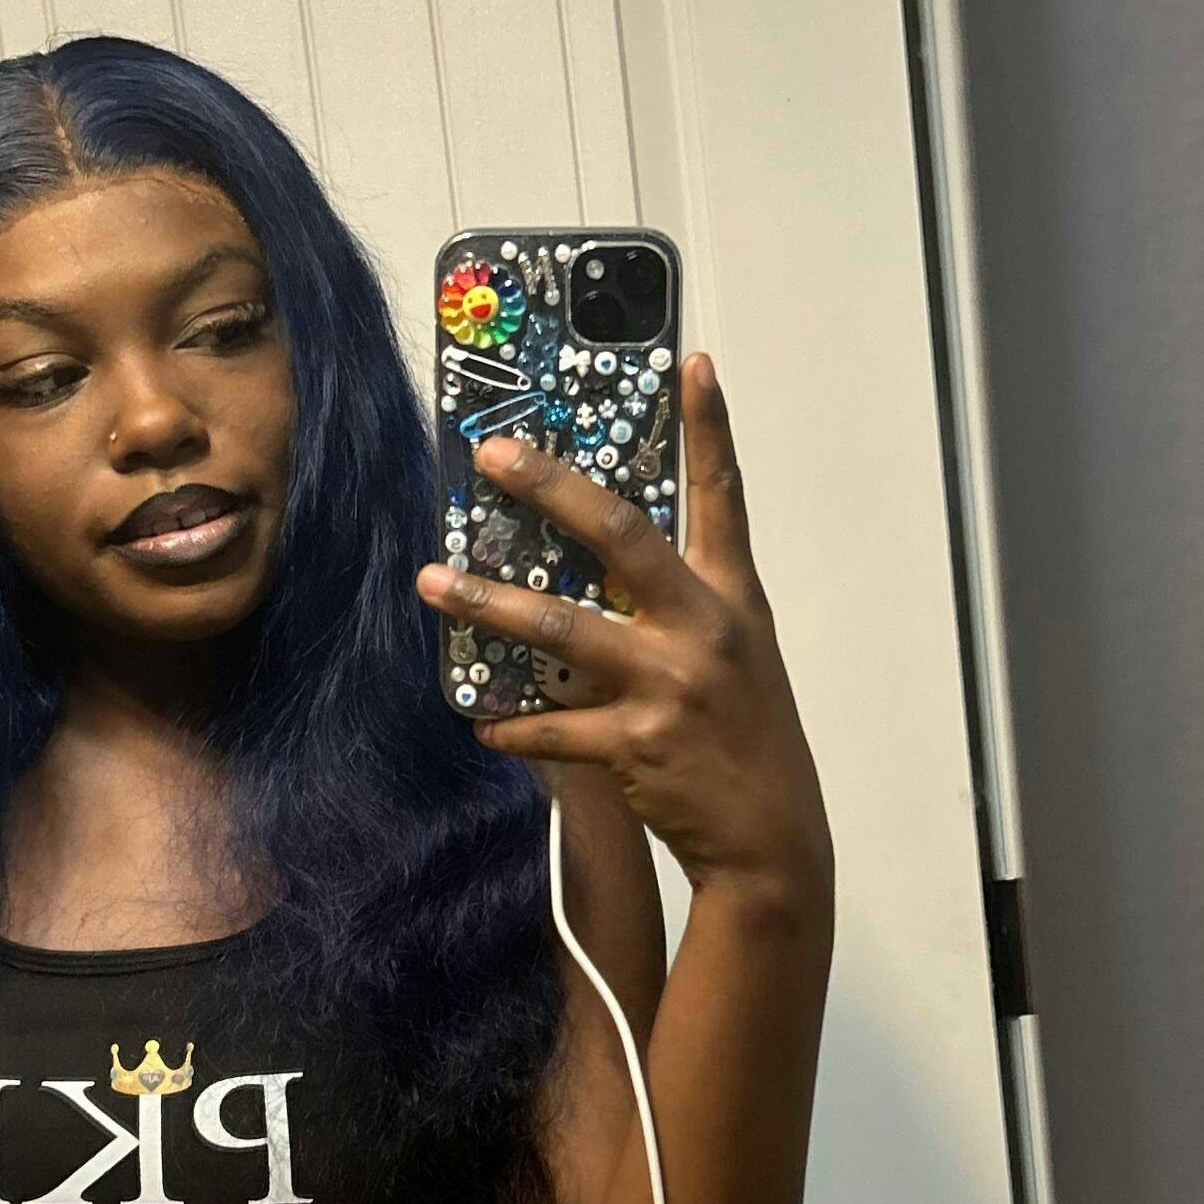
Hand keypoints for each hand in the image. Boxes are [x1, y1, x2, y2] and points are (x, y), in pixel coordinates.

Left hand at [416, 355, 830, 902]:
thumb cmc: (745, 737)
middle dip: (552, 490)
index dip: (709, 427)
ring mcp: (669, 684)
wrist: (773, 840)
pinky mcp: (637, 742)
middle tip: (493, 456)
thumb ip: (680, 606)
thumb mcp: (734, 655)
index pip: (723, 495)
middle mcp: (704, 628)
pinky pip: (553, 728)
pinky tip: (481, 724)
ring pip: (561, 627)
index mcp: (732, 597)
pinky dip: (512, 727)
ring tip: (431, 581)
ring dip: (487, 602)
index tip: (693, 362)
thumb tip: (598, 570)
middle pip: (621, 536)